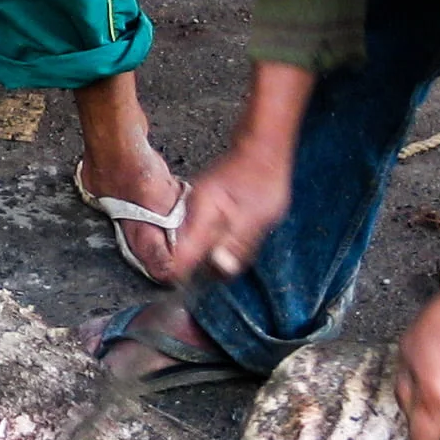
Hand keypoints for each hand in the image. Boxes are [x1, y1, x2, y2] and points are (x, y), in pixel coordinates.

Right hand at [171, 141, 292, 282]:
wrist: (259, 152)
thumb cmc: (262, 178)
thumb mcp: (257, 216)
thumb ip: (237, 244)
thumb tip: (221, 269)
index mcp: (200, 214)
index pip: (177, 255)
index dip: (183, 276)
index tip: (194, 288)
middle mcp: (187, 213)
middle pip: (179, 254)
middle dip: (197, 270)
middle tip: (220, 272)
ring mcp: (190, 211)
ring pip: (187, 248)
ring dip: (204, 259)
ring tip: (227, 257)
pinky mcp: (197, 212)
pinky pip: (196, 238)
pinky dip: (209, 247)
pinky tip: (225, 246)